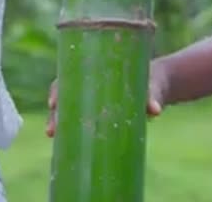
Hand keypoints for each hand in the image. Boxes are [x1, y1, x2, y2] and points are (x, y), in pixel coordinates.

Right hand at [45, 62, 168, 137]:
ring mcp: (93, 98)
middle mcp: (91, 82)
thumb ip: (153, 96)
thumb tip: (154, 110)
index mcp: (99, 69)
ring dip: (58, 121)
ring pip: (68, 108)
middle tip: (52, 129)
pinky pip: (80, 118)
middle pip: (64, 94)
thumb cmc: (152, 81)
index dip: (58, 89)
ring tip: (52, 135)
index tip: (53, 102)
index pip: (70, 76)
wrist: (159, 84)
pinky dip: (71, 128)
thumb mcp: (153, 86)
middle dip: (56, 112)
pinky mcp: (99, 112)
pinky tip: (63, 142)